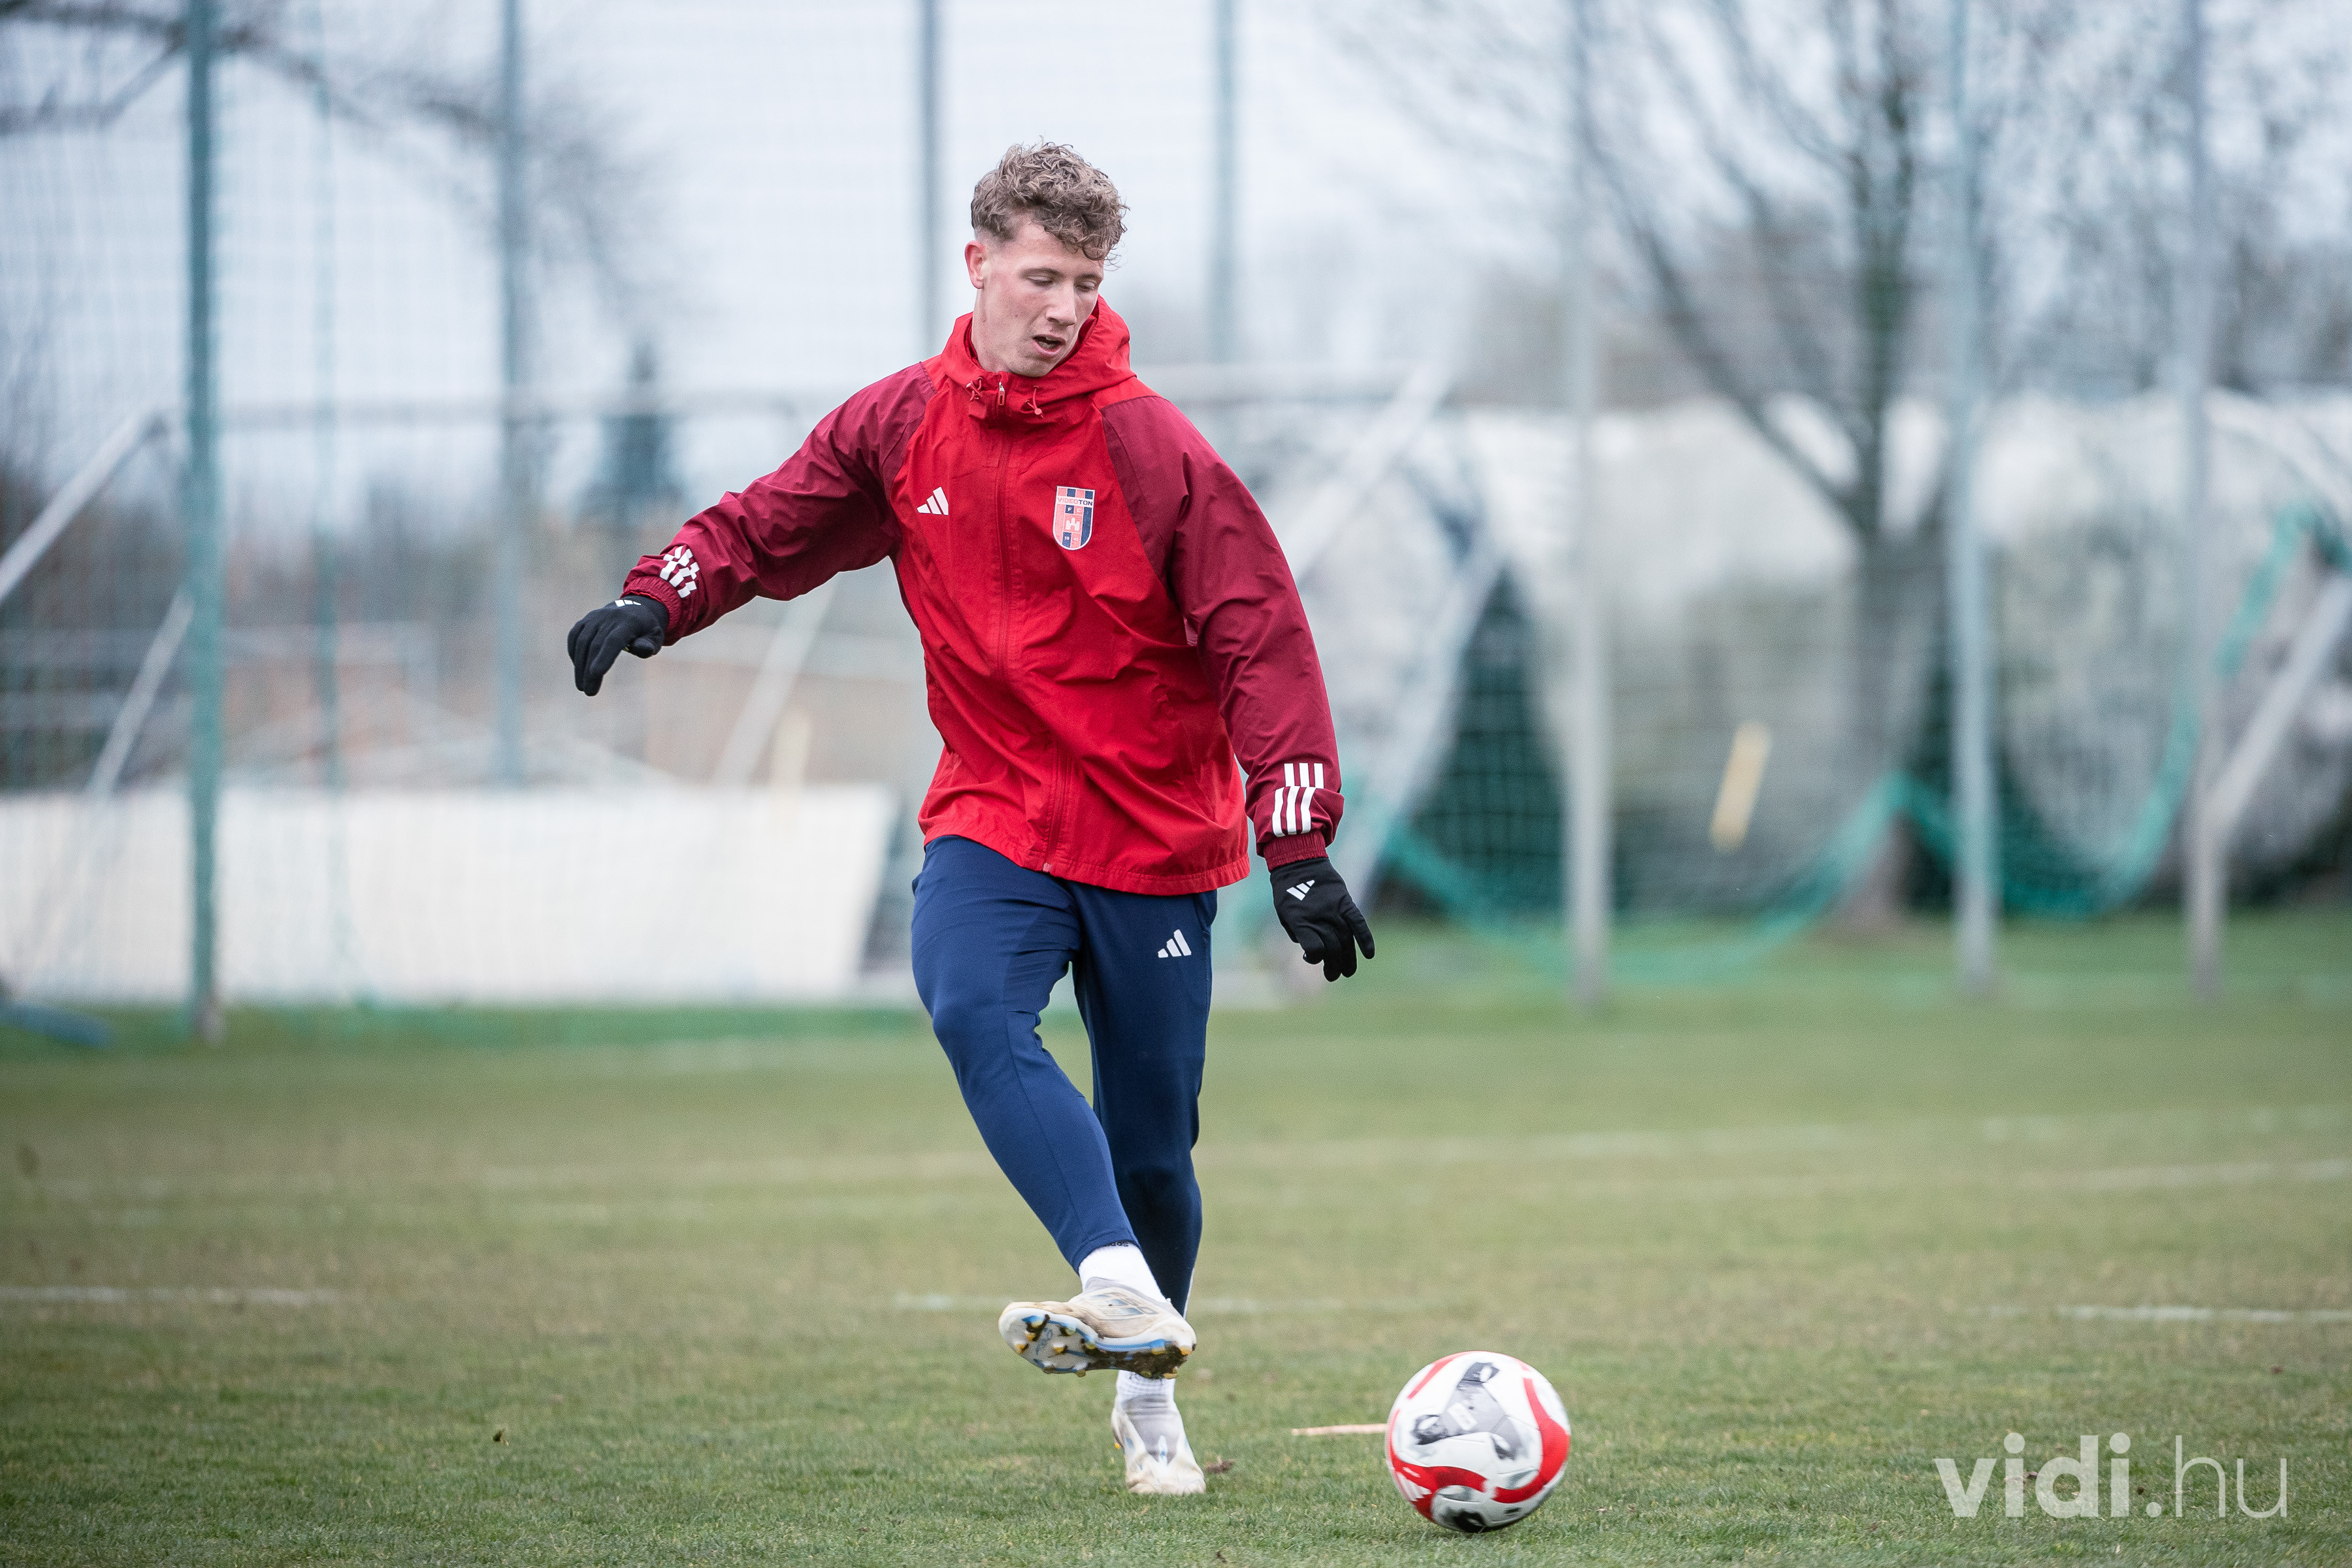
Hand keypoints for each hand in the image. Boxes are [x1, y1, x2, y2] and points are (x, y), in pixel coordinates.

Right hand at [567, 596, 666, 694]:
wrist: (633, 610)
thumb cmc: (645, 630)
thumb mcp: (655, 637)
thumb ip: (649, 645)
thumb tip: (644, 650)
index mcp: (629, 622)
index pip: (614, 640)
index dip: (604, 656)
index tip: (596, 674)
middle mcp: (609, 617)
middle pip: (596, 645)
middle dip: (590, 670)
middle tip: (589, 691)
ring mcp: (595, 617)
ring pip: (582, 642)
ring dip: (579, 666)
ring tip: (582, 686)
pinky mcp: (585, 620)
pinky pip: (574, 636)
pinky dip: (574, 653)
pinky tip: (578, 670)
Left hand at [1269, 855, 1374, 980]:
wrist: (1299, 862)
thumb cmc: (1287, 891)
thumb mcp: (1284, 913)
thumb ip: (1297, 932)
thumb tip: (1312, 952)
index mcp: (1299, 920)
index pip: (1314, 948)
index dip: (1314, 957)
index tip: (1310, 957)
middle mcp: (1318, 916)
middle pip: (1332, 947)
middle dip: (1333, 965)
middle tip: (1333, 976)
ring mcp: (1334, 909)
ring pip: (1346, 939)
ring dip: (1348, 958)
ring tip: (1348, 972)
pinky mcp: (1345, 902)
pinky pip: (1358, 922)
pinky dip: (1365, 938)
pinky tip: (1369, 954)